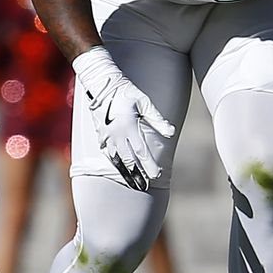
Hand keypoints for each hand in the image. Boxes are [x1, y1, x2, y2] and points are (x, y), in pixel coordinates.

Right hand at [73, 47, 175, 190]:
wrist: (102, 85)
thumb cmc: (126, 92)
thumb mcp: (145, 103)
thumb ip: (157, 119)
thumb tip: (171, 133)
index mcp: (129, 126)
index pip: (141, 151)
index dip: (149, 165)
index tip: (157, 175)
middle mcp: (117, 134)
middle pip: (129, 160)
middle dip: (138, 174)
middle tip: (146, 186)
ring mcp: (107, 136)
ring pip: (117, 160)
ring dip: (126, 173)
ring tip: (134, 184)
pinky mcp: (101, 135)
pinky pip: (108, 154)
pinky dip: (115, 163)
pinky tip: (121, 170)